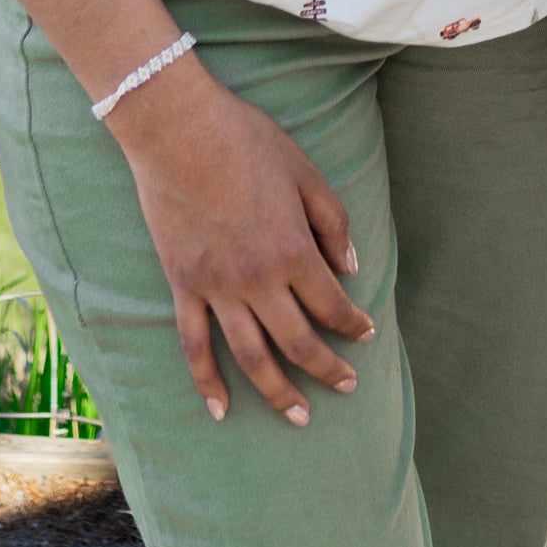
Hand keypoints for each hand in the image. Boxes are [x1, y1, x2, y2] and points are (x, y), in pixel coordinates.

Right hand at [109, 61, 370, 424]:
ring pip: (251, 357)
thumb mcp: (305, 171)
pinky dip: (206, 382)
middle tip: (345, 388)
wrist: (178, 130)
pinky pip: (194, 345)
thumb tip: (352, 266)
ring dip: (277, 392)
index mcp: (292, 249)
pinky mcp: (184, 286)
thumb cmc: (246, 141)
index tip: (368, 333)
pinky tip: (220, 410)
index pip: (331, 304)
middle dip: (326, 369)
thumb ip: (332, 222)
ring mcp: (216, 288)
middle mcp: (257, 280)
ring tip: (299, 417)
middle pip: (297, 343)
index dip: (354, 324)